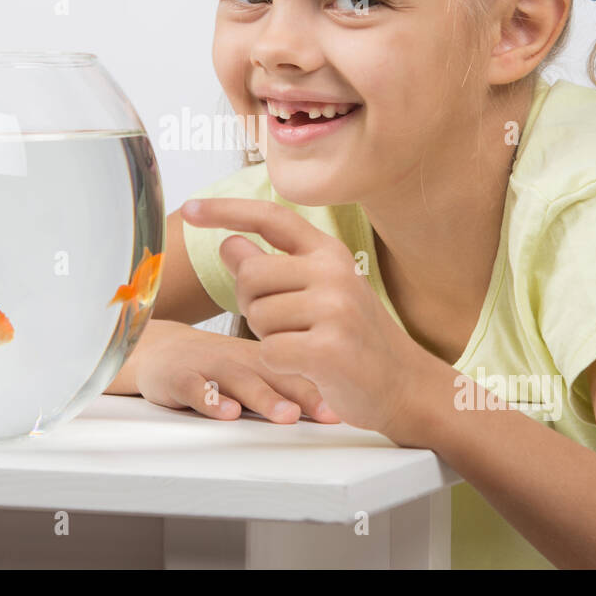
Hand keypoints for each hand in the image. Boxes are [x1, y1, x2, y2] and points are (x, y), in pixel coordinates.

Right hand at [130, 319, 341, 422]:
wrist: (158, 349)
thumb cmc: (214, 364)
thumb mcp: (252, 370)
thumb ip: (286, 385)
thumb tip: (338, 407)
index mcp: (260, 359)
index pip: (296, 370)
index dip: (322, 388)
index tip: (346, 408)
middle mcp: (238, 360)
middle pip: (275, 375)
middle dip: (303, 394)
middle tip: (328, 411)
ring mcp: (209, 367)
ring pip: (239, 381)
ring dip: (264, 398)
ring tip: (286, 416)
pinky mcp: (179, 376)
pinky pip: (194, 388)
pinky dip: (210, 399)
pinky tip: (227, 412)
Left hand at [180, 197, 432, 438]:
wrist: (405, 386)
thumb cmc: (354, 340)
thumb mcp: (318, 293)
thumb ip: (275, 268)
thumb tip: (230, 243)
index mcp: (329, 253)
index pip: (271, 217)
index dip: (226, 211)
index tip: (190, 209)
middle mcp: (333, 272)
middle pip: (250, 274)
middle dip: (252, 304)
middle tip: (284, 325)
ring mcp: (334, 309)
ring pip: (257, 316)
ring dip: (269, 338)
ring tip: (303, 346)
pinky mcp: (329, 348)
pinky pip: (269, 351)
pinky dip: (278, 364)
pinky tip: (306, 367)